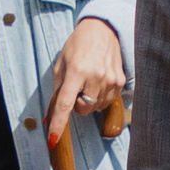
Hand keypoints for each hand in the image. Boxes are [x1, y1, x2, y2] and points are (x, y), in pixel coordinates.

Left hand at [46, 16, 126, 145]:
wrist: (103, 29)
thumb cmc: (78, 45)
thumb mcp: (61, 63)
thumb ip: (57, 90)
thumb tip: (49, 117)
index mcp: (76, 71)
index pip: (65, 104)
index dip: (58, 123)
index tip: (53, 140)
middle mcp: (95, 77)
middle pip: (82, 109)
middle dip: (76, 104)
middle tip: (76, 87)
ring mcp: (110, 80)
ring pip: (95, 108)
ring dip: (88, 100)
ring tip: (88, 81)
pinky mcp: (120, 82)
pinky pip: (106, 101)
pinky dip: (99, 97)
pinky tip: (98, 81)